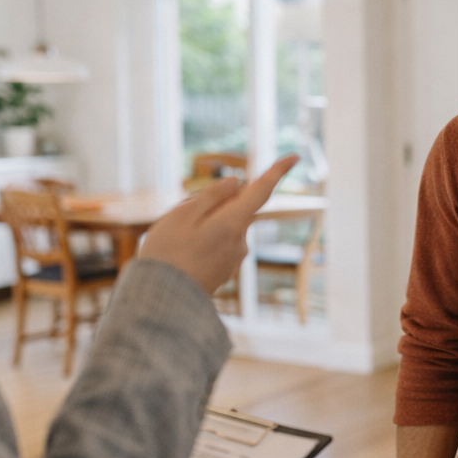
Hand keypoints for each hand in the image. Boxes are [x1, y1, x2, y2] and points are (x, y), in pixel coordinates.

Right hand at [138, 156, 298, 294]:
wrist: (163, 301)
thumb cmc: (168, 253)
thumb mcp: (182, 215)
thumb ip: (211, 196)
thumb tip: (236, 184)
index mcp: (233, 223)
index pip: (261, 191)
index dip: (277, 172)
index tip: (294, 156)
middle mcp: (241, 241)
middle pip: (233, 208)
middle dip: (211, 205)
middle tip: (177, 218)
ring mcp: (234, 258)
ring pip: (223, 227)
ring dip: (204, 225)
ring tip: (174, 242)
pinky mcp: (225, 270)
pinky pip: (218, 244)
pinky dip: (203, 242)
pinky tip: (180, 255)